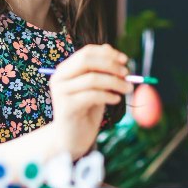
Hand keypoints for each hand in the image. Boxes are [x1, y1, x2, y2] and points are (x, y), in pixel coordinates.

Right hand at [47, 43, 131, 158]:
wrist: (73, 139)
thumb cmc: (86, 111)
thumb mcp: (96, 87)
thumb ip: (100, 70)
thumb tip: (110, 48)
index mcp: (65, 69)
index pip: (86, 52)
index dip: (107, 53)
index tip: (125, 60)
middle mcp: (59, 77)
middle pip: (86, 61)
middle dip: (110, 65)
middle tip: (127, 74)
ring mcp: (60, 92)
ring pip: (92, 78)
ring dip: (114, 82)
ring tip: (127, 89)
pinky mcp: (66, 107)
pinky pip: (92, 95)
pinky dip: (108, 95)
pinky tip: (116, 100)